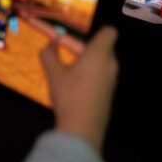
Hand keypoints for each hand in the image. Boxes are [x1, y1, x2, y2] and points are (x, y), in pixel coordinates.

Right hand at [41, 26, 118, 151]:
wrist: (82, 129)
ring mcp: (112, 80)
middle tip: (70, 56)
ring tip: (72, 74)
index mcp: (99, 54)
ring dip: (90, 63)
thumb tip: (51, 42)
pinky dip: (93, 76)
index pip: (109, 32)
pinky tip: (77, 89)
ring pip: (104, 62)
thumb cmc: (69, 96)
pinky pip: (103, 76)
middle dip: (88, 49)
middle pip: (105, 47)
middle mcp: (110, 64)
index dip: (97, 32)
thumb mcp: (53, 73)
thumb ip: (49, 53)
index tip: (81, 40)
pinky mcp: (110, 93)